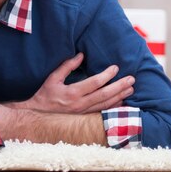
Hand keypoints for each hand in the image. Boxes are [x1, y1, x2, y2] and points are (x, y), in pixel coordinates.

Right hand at [18, 53, 134, 113]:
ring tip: (131, 89)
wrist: (39, 114)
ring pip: (106, 105)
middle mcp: (80, 104)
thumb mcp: (53, 78)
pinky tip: (122, 102)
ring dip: (120, 96)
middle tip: (131, 79)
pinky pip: (103, 112)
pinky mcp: (85, 116)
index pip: (95, 83)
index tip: (116, 68)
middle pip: (105, 95)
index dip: (107, 75)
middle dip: (120, 86)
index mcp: (72, 92)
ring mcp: (84, 112)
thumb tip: (81, 55)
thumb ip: (67, 66)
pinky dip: (114, 107)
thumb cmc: (45, 94)